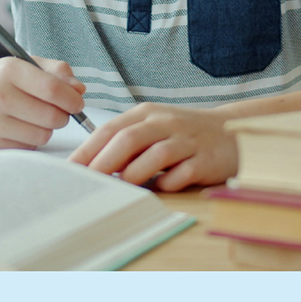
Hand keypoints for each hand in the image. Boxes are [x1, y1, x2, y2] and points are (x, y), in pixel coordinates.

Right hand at [0, 57, 85, 151]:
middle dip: (63, 116)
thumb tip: (79, 89)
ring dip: (47, 129)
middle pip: (51, 116)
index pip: (52, 89)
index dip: (72, 99)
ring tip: (37, 119)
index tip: (77, 103)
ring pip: (42, 135)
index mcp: (9, 70)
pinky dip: (31, 141)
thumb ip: (56, 72)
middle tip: (59, 112)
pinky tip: (20, 128)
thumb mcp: (25, 65)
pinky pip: (28, 148)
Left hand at [68, 103, 237, 191]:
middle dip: (104, 162)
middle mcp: (166, 122)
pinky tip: (162, 188)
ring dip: (134, 174)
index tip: (69, 169)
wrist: (231, 133)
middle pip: (128, 139)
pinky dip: (167, 184)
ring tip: (122, 187)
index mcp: (147, 113)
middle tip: (88, 182)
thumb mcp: (153, 129)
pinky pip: (181, 175)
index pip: (111, 128)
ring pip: (155, 155)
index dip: (88, 149)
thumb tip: (91, 167)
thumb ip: (126, 144)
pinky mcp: (205, 160)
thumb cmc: (183, 135)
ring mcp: (187, 140)